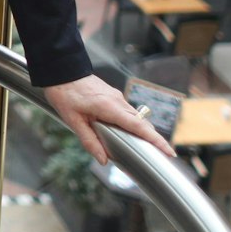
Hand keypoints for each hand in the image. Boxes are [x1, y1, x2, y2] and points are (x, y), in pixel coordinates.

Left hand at [44, 74, 175, 164]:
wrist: (62, 72)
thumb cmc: (65, 94)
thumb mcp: (73, 121)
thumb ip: (90, 141)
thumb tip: (103, 160)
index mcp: (109, 107)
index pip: (139, 126)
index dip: (156, 140)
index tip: (169, 151)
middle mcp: (118, 101)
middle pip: (141, 123)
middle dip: (153, 139)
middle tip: (162, 156)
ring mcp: (117, 97)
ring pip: (135, 117)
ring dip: (142, 131)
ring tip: (145, 148)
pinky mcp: (113, 96)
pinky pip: (127, 112)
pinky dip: (132, 124)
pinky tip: (126, 133)